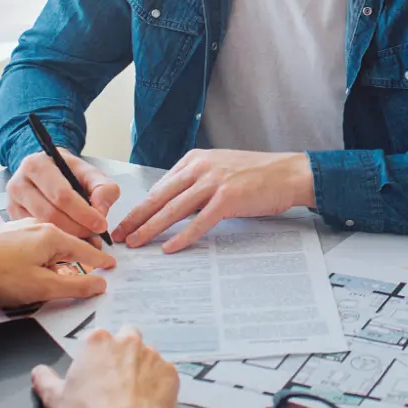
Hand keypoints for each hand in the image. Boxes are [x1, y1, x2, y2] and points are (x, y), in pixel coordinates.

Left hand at [0, 222, 115, 306]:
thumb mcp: (42, 286)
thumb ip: (75, 286)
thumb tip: (100, 284)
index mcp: (53, 236)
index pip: (87, 249)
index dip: (100, 261)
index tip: (112, 266)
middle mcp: (39, 227)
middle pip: (65, 250)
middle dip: (70, 268)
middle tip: (75, 285)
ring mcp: (20, 230)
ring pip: (45, 252)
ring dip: (46, 270)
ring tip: (37, 290)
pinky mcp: (4, 237)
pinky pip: (28, 252)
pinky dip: (31, 267)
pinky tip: (18, 281)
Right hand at [7, 149, 120, 241]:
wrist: (50, 171)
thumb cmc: (70, 173)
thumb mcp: (92, 174)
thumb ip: (103, 188)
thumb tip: (100, 211)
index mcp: (37, 165)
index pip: (62, 194)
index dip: (83, 213)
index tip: (101, 225)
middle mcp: (19, 183)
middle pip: (50, 214)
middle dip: (77, 228)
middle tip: (95, 235)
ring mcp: (12, 202)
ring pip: (41, 227)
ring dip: (67, 237)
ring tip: (86, 239)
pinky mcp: (13, 218)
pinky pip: (34, 234)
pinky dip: (54, 241)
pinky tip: (70, 241)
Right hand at [31, 324, 178, 407]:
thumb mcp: (56, 401)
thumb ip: (46, 381)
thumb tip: (38, 371)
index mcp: (98, 342)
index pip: (98, 338)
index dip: (96, 355)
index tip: (94, 371)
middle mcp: (128, 341)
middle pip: (127, 337)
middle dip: (123, 352)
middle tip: (115, 379)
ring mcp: (153, 355)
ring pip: (148, 354)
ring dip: (142, 367)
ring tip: (133, 393)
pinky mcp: (171, 373)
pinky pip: (164, 373)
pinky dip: (158, 383)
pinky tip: (148, 401)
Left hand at [114, 149, 314, 252]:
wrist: (289, 173)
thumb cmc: (258, 175)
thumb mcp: (221, 170)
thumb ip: (196, 184)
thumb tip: (174, 207)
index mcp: (196, 160)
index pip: (160, 186)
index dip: (140, 206)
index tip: (126, 222)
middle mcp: (201, 167)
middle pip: (159, 197)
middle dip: (136, 218)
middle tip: (118, 235)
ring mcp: (214, 182)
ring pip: (173, 209)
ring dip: (150, 228)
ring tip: (135, 243)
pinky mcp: (228, 198)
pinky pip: (199, 222)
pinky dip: (183, 236)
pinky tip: (169, 247)